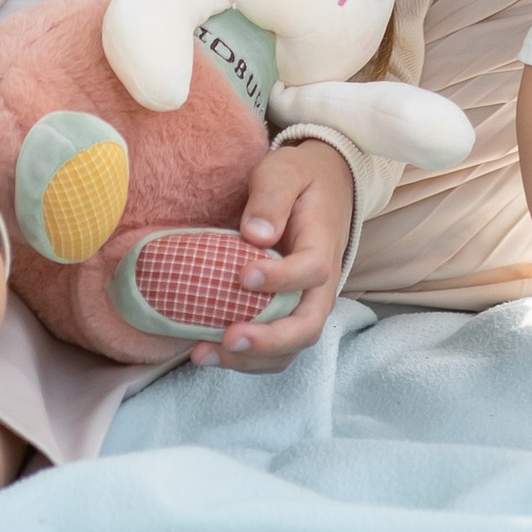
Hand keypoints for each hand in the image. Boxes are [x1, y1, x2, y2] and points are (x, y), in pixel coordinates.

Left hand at [200, 139, 356, 368]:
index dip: (281, 279)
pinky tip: (207, 352)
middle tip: (229, 338)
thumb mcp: (285, 171)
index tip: (243, 275)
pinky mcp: (289, 314)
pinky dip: (245, 360)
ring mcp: (307, 303)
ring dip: (251, 359)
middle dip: (269, 340)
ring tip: (205, 354)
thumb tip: (255, 235)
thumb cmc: (300, 178)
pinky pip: (275, 350)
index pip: (312, 270)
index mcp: (323, 244)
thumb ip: (271, 198)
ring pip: (291, 347)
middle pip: (307, 325)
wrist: (325, 186)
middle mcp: (322, 284)